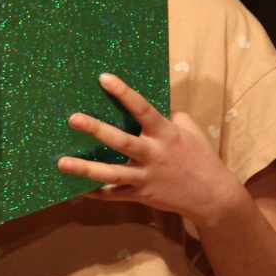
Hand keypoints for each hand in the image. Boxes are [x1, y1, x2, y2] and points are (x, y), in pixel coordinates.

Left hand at [56, 73, 245, 227]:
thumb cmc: (201, 157)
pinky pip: (115, 194)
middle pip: (121, 141)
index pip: (142, 108)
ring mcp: (146, 176)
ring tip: (62, 162)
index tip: (104, 78)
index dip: (123, 93)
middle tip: (73, 118)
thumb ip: (169, 116)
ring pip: (112, 173)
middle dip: (96, 129)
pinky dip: (97, 192)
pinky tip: (78, 189)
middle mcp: (153, 154)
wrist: (212, 196)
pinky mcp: (142, 195)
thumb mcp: (190, 130)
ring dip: (86, 169)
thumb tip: (150, 106)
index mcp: (165, 133)